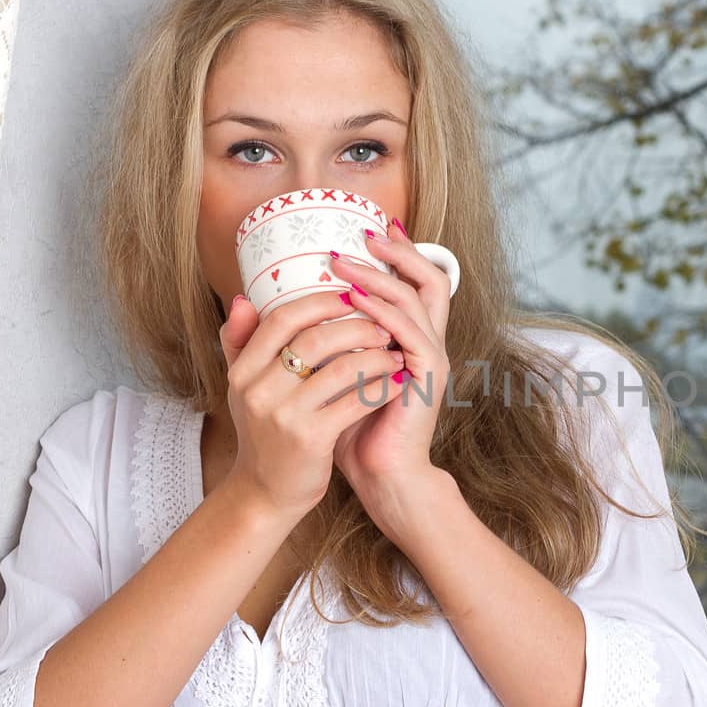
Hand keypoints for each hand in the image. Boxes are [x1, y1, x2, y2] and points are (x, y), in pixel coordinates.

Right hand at [217, 290, 408, 520]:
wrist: (265, 493)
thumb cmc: (264, 434)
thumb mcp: (244, 389)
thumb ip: (241, 343)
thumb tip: (242, 299)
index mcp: (243, 371)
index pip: (281, 319)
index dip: (319, 302)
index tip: (351, 295)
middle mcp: (258, 390)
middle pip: (313, 339)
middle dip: (355, 327)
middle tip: (383, 325)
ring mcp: (284, 416)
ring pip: (340, 369)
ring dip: (375, 356)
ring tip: (395, 352)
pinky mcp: (311, 439)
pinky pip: (355, 402)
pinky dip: (380, 388)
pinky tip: (396, 381)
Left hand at [327, 218, 454, 507]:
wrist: (380, 474)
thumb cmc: (354, 428)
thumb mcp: (330, 374)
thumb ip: (316, 340)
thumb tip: (275, 308)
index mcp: (410, 340)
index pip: (417, 284)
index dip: (400, 255)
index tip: (370, 233)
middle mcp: (427, 342)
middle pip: (432, 279)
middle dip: (399, 253)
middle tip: (364, 235)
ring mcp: (431, 357)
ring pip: (419, 297)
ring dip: (381, 276)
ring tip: (345, 263)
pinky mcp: (427, 375)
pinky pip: (411, 331)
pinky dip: (383, 311)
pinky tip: (355, 301)